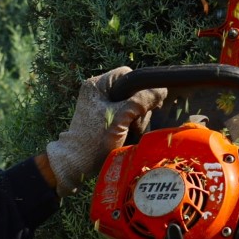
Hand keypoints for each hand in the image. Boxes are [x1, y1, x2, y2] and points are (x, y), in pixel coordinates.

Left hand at [45, 66, 166, 195]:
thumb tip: (162, 90)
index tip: (146, 104)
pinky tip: (128, 134)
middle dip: (138, 108)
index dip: (140, 87)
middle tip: (133, 124)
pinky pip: (127, 116)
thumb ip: (141, 101)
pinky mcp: (106, 119)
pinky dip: (131, 125)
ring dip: (136, 119)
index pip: (128, 75)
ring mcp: (103, 106)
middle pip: (132, 91)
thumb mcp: (120, 118)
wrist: (76, 164)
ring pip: (132, 105)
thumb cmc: (94, 140)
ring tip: (129, 132)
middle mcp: (99, 92)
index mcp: (98, 85)